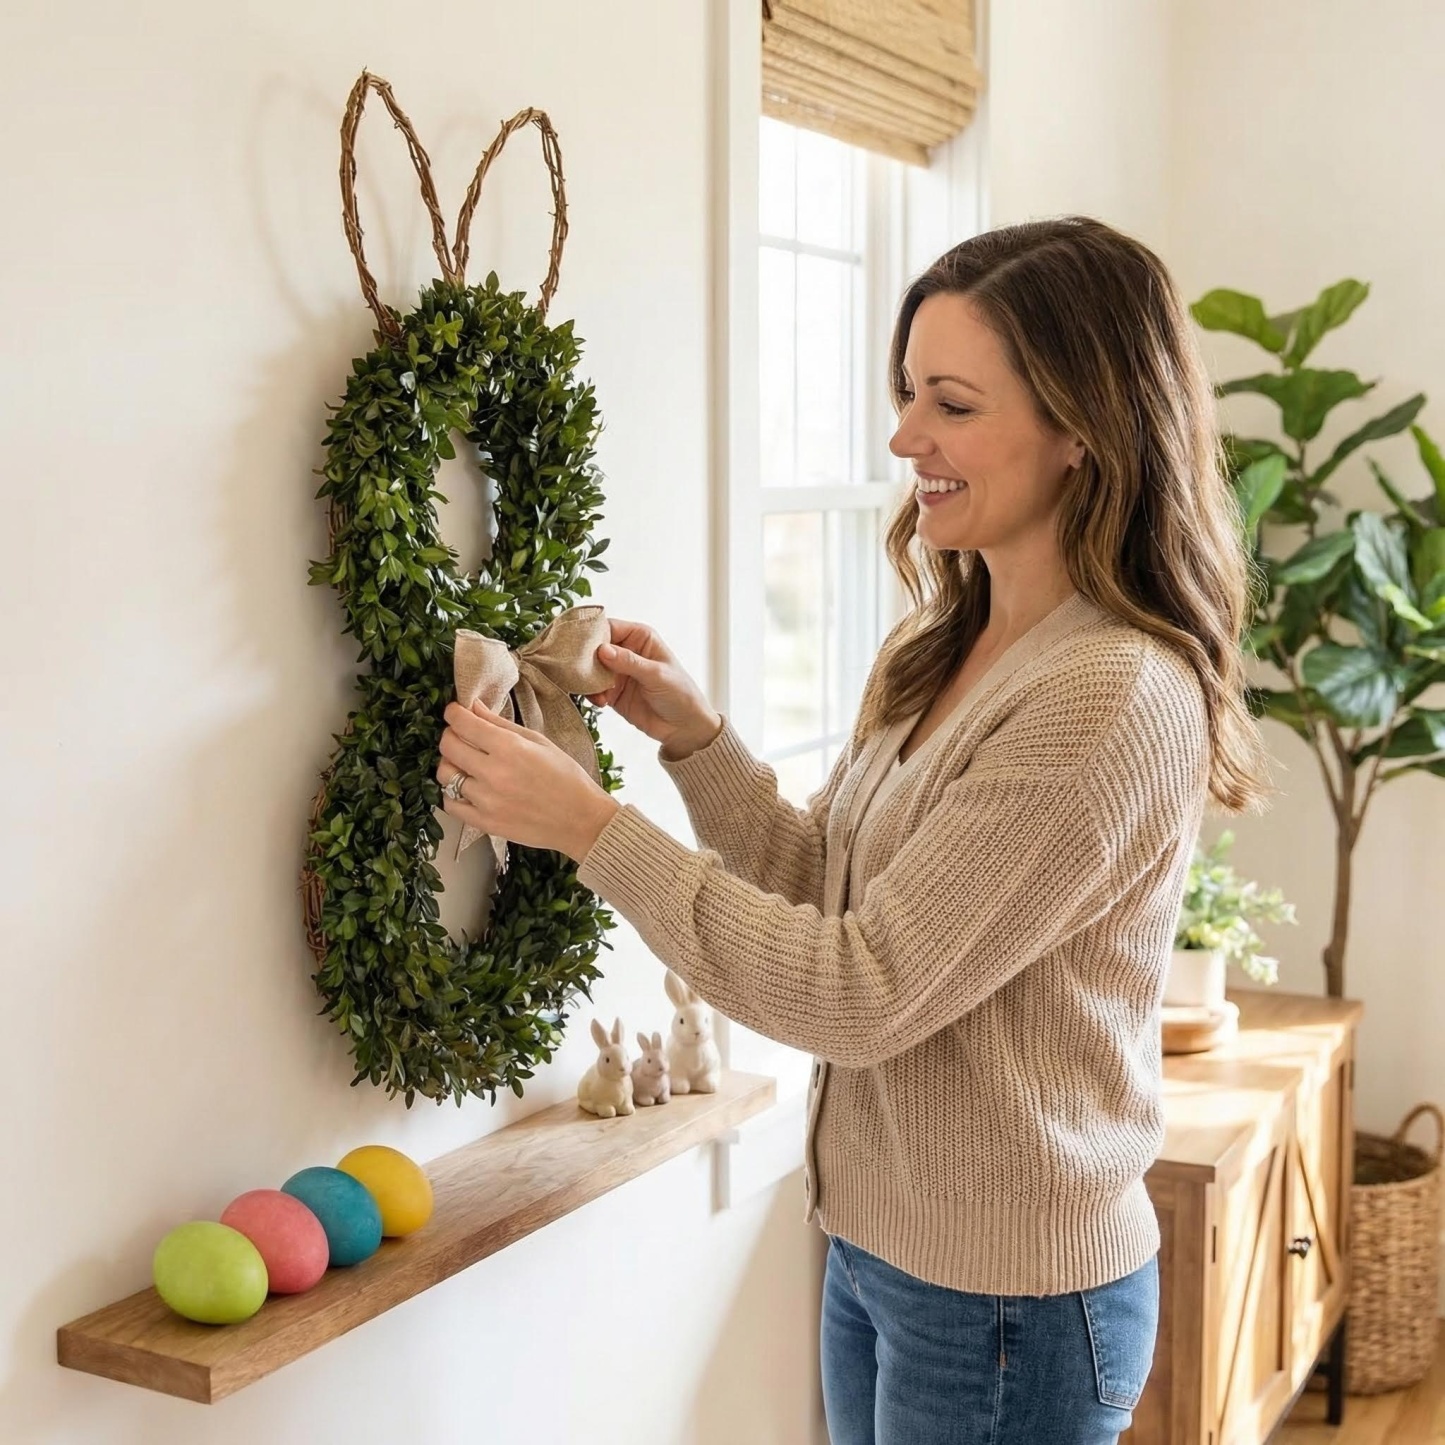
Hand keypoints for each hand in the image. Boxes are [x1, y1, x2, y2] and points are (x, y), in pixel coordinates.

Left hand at [436, 701, 620, 862]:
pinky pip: (450, 804)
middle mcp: (493, 773)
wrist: (581, 820)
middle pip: (448, 746)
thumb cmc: (566, 778)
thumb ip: (501, 724)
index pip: (463, 723)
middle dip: (449, 735)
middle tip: (459, 735)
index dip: (453, 713)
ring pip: (445, 775)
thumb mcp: (539, 741)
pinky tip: (466, 788)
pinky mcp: (485, 823)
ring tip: (464, 764)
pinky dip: (452, 794)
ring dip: (450, 764)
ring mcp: (487, 800)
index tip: (454, 712)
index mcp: (509, 748)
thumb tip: (475, 707)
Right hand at [585, 618, 721, 758]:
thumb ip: (629, 662)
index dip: (592, 634)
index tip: (579, 645)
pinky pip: (593, 689)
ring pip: (590, 669)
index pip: (609, 627)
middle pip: (594, 647)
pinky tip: (601, 702)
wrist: (684, 727)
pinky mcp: (612, 692)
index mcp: (639, 637)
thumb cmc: (680, 693)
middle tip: (579, 670)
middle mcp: (625, 651)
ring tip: (595, 691)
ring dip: (587, 679)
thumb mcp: (657, 674)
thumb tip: (602, 650)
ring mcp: (617, 672)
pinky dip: (592, 694)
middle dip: (585, 659)